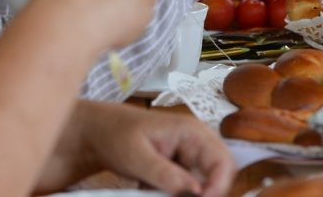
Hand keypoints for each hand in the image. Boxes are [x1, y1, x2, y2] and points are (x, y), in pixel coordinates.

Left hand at [79, 103, 235, 196]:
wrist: (98, 132)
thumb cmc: (115, 133)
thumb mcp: (137, 156)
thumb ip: (165, 174)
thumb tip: (194, 192)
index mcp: (192, 132)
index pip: (223, 163)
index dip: (218, 187)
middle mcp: (197, 144)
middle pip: (217, 179)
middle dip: (199, 194)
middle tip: (167, 194)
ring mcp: (189, 158)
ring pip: (201, 188)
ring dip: (183, 194)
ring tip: (151, 186)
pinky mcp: (180, 171)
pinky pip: (187, 190)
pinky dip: (172, 193)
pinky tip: (150, 188)